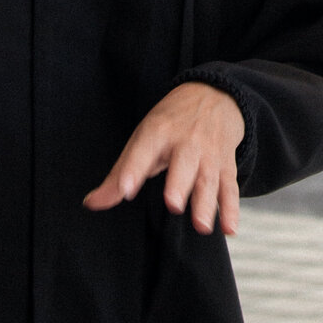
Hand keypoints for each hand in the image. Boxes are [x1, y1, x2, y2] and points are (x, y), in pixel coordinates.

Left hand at [83, 83, 244, 235]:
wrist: (216, 93)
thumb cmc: (171, 122)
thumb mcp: (143, 138)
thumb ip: (119, 175)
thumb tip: (91, 204)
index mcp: (159, 132)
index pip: (144, 151)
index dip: (134, 170)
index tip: (126, 189)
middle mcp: (187, 141)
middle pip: (184, 164)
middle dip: (179, 184)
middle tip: (174, 205)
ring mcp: (210, 153)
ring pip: (209, 178)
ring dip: (207, 203)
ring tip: (202, 227)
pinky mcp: (226, 164)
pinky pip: (229, 187)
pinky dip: (231, 208)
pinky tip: (229, 228)